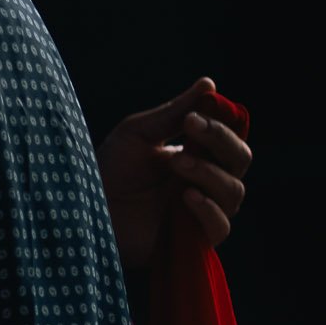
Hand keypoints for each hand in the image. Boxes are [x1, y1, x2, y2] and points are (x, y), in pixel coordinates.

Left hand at [96, 75, 252, 269]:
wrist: (85, 208)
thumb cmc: (109, 170)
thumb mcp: (138, 134)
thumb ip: (174, 112)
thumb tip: (209, 85)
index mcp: (197, 153)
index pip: (229, 137)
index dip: (219, 125)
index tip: (192, 117)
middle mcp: (206, 181)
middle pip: (240, 160)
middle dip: (221, 142)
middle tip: (190, 132)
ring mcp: (202, 211)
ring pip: (234, 191)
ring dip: (209, 173)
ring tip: (176, 164)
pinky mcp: (192, 240)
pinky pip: (220, 227)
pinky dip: (209, 210)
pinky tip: (187, 197)